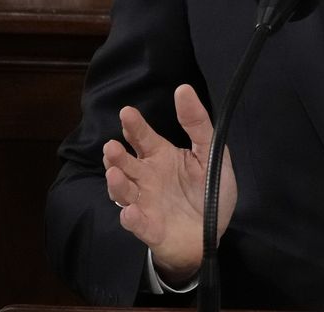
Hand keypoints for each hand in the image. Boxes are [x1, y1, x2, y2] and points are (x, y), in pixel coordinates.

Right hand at [101, 84, 235, 284]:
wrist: (211, 233)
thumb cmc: (208, 191)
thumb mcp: (211, 152)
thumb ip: (198, 123)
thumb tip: (183, 89)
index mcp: (161, 158)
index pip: (142, 138)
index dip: (134, 126)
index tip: (127, 113)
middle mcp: (147, 179)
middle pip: (126, 164)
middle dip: (117, 156)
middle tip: (112, 147)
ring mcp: (145, 203)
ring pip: (123, 192)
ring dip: (117, 184)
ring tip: (115, 173)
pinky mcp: (149, 228)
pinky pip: (137, 224)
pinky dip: (132, 219)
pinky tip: (131, 212)